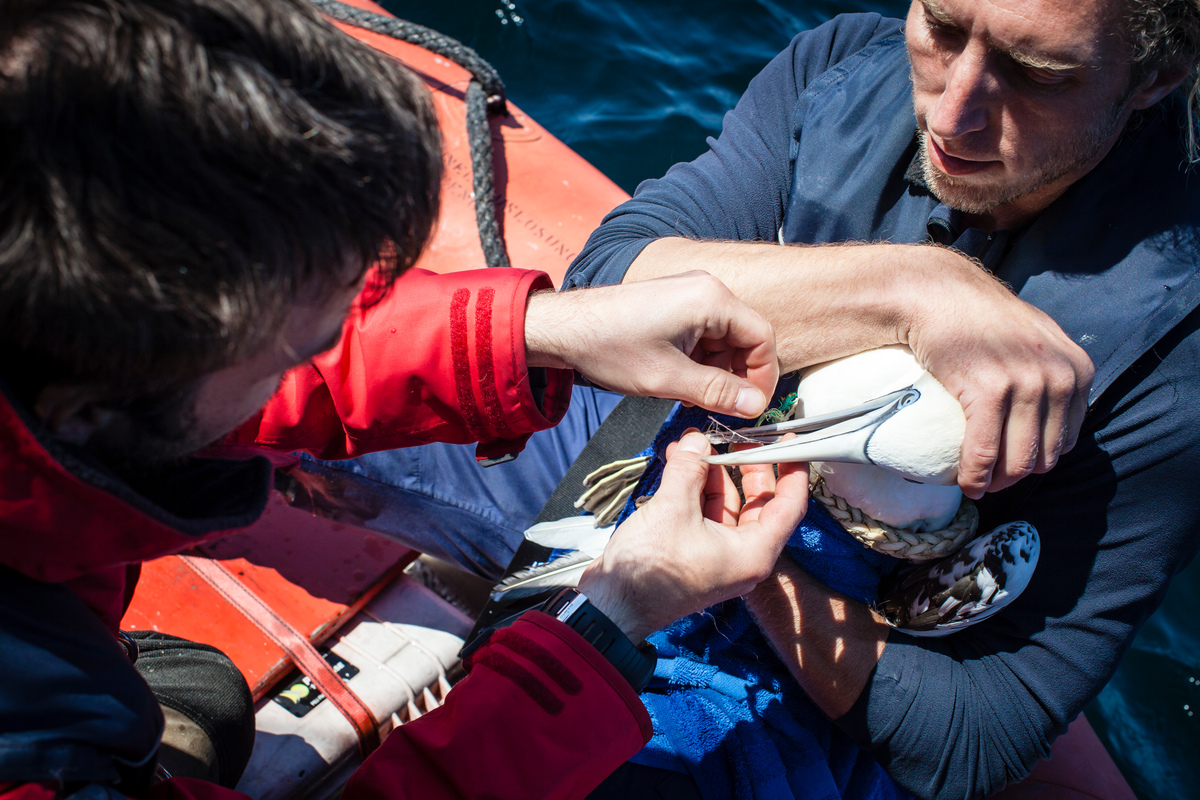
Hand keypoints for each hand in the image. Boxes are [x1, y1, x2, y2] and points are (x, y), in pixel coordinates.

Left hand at [525, 272, 777, 417]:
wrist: (564, 328)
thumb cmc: (609, 346)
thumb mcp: (667, 378)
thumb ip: (716, 392)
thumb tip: (754, 405)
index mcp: (711, 299)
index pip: (762, 338)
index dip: (762, 376)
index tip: (751, 406)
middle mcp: (706, 291)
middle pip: (744, 339)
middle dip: (735, 376)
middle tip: (719, 407)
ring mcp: (690, 297)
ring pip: (723, 341)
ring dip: (715, 372)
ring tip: (691, 395)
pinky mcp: (676, 307)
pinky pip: (704, 337)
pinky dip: (699, 362)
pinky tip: (680, 381)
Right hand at [576, 431, 807, 641]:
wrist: (612, 605)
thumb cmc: (650, 571)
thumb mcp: (672, 509)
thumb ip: (689, 469)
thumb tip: (696, 442)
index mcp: (753, 552)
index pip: (789, 506)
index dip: (792, 470)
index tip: (789, 442)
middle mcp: (742, 556)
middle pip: (758, 502)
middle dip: (745, 466)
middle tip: (736, 437)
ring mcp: (718, 555)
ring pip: (728, 505)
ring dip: (712, 474)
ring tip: (693, 445)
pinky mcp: (695, 552)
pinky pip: (705, 514)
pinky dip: (695, 489)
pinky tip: (679, 465)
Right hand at [899, 250, 1093, 497]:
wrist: (938, 294)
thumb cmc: (979, 318)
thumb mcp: (1035, 338)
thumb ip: (1052, 370)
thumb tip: (1051, 410)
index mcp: (1078, 370)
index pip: (1068, 439)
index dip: (1039, 460)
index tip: (1011, 464)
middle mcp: (1060, 377)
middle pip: (1046, 456)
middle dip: (1018, 476)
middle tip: (991, 481)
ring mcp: (1026, 383)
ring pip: (1018, 461)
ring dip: (997, 484)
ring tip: (978, 486)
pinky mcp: (990, 391)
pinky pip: (985, 452)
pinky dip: (975, 476)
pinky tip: (966, 484)